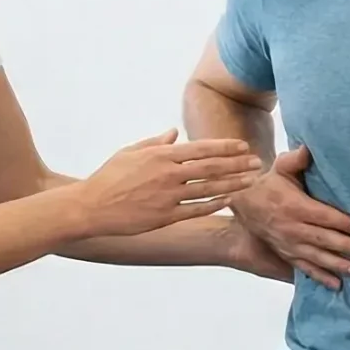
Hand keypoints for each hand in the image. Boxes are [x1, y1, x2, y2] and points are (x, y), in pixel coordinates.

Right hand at [78, 131, 261, 236]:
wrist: (91, 206)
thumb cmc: (109, 177)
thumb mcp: (131, 152)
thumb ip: (156, 142)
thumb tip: (173, 133)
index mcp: (161, 155)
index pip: (201, 148)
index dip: (225, 147)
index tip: (243, 146)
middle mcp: (168, 174)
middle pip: (212, 167)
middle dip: (238, 164)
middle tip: (258, 162)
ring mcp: (168, 196)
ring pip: (209, 188)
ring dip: (234, 184)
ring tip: (252, 181)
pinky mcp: (166, 216)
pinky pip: (197, 209)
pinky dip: (215, 204)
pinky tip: (230, 200)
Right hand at [231, 145, 349, 288]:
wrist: (245, 204)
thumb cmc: (270, 183)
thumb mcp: (280, 168)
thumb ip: (295, 159)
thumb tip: (309, 148)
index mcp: (294, 206)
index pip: (322, 215)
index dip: (342, 222)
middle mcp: (292, 228)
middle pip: (323, 239)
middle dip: (346, 247)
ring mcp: (289, 244)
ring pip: (316, 257)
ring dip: (337, 265)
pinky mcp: (287, 254)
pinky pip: (305, 268)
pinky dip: (321, 277)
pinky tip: (337, 286)